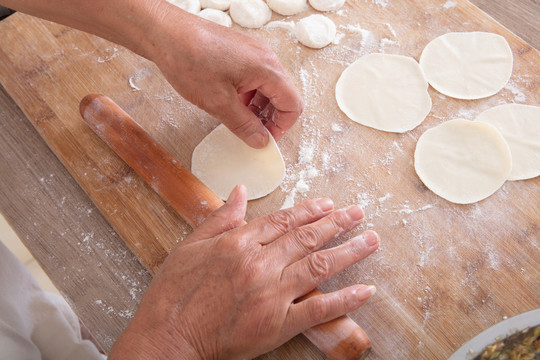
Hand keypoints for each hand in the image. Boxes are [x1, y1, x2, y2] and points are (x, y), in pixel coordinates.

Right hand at [109, 185, 379, 359]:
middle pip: (306, 238)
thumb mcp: (190, 246)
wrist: (167, 337)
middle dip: (336, 223)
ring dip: (349, 252)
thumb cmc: (174, 293)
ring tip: (370, 240)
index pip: (283, 221)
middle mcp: (260, 263)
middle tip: (359, 214)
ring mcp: (272, 294)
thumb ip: (220, 217)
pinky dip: (345, 300)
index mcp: (239, 242)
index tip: (328, 204)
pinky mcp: (278, 324)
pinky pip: (319, 309)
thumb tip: (240, 191)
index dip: (309, 211)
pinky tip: (365, 290)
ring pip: (319, 266)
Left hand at [147, 3, 303, 147]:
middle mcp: (265, 57)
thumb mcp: (218, 102)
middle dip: (270, 118)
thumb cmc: (189, 60)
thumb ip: (244, 125)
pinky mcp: (241, 51)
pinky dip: (248, 94)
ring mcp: (253, 52)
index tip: (266, 140)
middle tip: (253, 135)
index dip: (282, 127)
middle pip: (282, 95)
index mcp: (267, 68)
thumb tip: (260, 140)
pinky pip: (254, 77)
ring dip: (258, 108)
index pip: (292, 104)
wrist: (165, 33)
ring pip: (268, 87)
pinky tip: (230, 104)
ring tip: (239, 121)